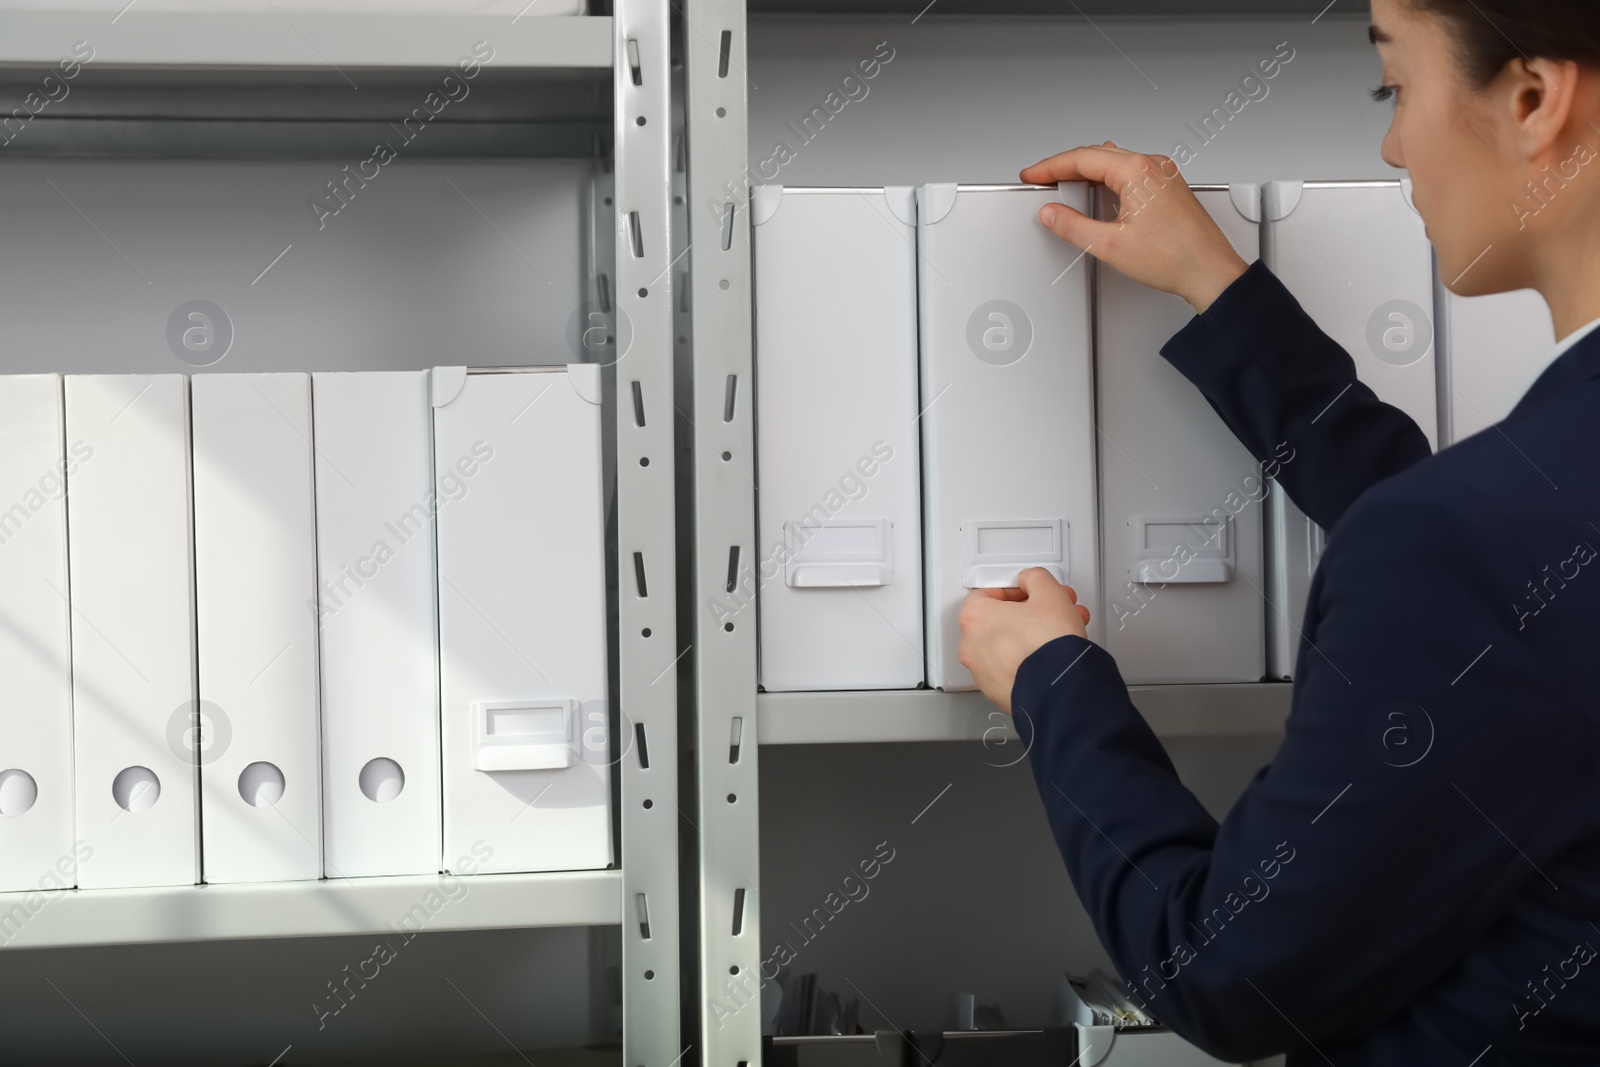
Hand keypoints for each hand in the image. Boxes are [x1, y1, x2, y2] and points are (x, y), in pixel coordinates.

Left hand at [958, 568, 1090, 714]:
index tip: (1031, 593)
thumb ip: (1035, 578)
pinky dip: (1028, 660)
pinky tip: (1052, 656)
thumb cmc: (1048, 646)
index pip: (987, 594)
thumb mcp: (1049, 593)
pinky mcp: (998, 692)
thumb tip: (1031, 580)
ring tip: (1061, 634)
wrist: (1060, 689)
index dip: (1015, 590)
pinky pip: (1011, 668)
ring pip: (1007, 646)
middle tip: (1052, 611)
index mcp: (974, 618)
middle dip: (1030, 613)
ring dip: (1032, 636)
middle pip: (999, 620)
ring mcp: (983, 673)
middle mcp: (971, 647)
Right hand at [1021, 142, 1249, 312]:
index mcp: (1137, 171)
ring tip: (1064, 186)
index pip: (1082, 158)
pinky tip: (1098, 193)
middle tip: (1042, 180)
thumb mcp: (1110, 245)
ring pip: (1114, 161)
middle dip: (1065, 167)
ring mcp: (1163, 174)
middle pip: (1097, 155)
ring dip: (1087, 171)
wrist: (1210, 272)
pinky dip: (1108, 178)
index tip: (1033, 175)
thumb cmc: (1175, 257)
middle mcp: (1153, 165)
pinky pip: (1131, 171)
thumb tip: (1052, 214)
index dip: (1050, 167)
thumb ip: (1073, 226)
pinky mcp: (1169, 187)